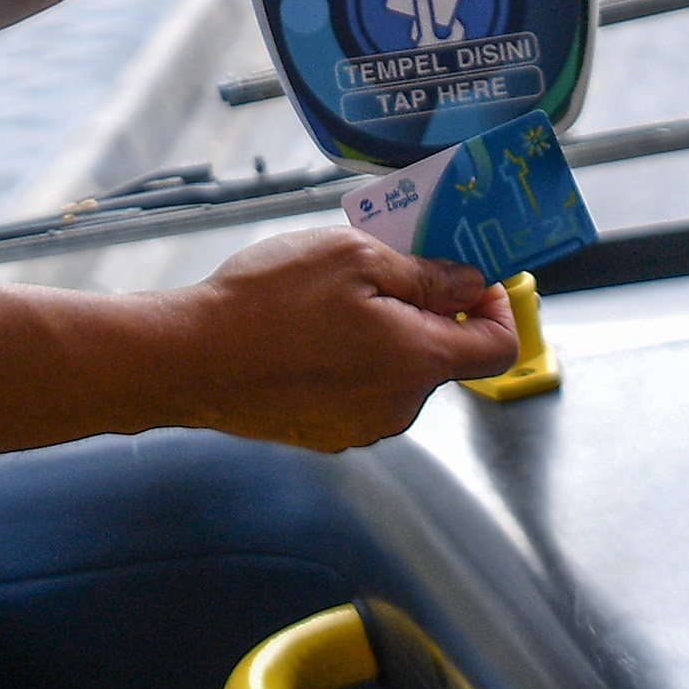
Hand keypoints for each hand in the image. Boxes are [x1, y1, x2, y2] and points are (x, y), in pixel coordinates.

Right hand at [166, 228, 524, 449]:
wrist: (189, 360)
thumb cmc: (266, 303)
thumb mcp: (354, 257)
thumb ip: (426, 274)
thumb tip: (472, 284)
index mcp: (417, 362)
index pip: (498, 346)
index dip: (496, 304)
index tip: (470, 276)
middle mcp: (399, 406)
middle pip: (444, 354)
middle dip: (426, 309)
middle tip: (381, 266)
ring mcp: (360, 426)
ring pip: (399, 370)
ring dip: (384, 332)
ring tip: (329, 298)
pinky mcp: (326, 432)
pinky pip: (361, 388)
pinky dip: (351, 358)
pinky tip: (306, 331)